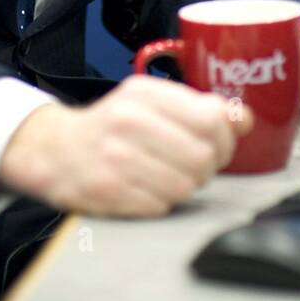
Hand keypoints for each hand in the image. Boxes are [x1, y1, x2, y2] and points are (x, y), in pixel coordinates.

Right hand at [0, 75, 254, 216]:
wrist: (54, 149)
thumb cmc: (110, 125)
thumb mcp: (150, 101)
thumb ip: (198, 107)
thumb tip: (245, 118)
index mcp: (145, 94)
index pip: (212, 119)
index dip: (225, 139)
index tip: (217, 144)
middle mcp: (129, 122)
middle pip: (203, 157)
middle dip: (206, 167)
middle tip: (193, 166)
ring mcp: (116, 158)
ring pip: (186, 186)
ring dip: (184, 187)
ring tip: (167, 176)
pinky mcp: (108, 191)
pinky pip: (161, 206)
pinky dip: (161, 202)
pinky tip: (146, 188)